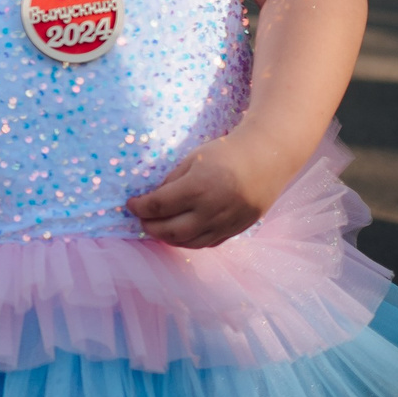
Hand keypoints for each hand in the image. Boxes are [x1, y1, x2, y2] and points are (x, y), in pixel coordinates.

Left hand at [128, 132, 287, 247]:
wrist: (267, 158)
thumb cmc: (226, 153)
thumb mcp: (192, 159)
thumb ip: (172, 182)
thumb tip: (153, 200)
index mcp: (198, 187)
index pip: (159, 205)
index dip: (139, 208)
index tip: (130, 205)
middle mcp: (212, 209)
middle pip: (171, 231)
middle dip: (150, 228)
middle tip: (142, 221)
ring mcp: (227, 223)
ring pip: (190, 242)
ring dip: (169, 239)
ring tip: (159, 229)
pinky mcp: (238, 229)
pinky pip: (208, 243)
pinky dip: (190, 242)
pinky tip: (181, 234)